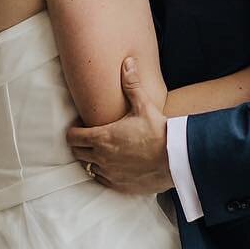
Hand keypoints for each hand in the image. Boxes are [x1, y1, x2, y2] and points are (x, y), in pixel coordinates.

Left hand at [66, 56, 174, 194]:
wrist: (176, 159)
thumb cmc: (158, 131)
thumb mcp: (144, 106)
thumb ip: (132, 84)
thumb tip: (127, 62)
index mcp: (103, 138)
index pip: (73, 137)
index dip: (74, 130)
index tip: (80, 125)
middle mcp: (102, 158)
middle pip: (77, 153)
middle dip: (80, 144)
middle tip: (89, 136)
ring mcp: (110, 174)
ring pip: (89, 168)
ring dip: (92, 159)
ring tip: (102, 150)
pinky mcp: (120, 186)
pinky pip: (102, 180)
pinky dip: (104, 173)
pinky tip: (113, 165)